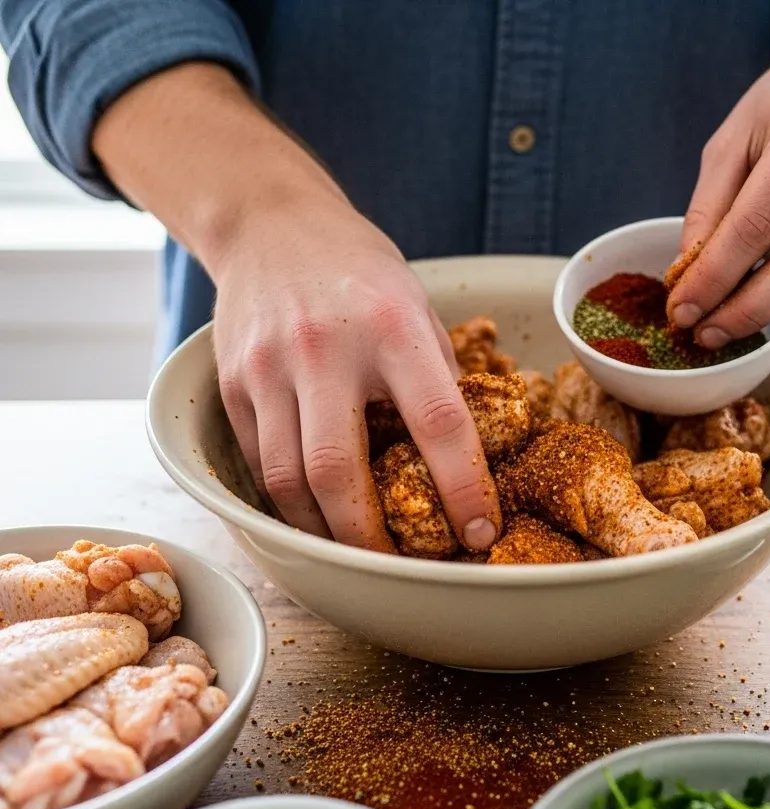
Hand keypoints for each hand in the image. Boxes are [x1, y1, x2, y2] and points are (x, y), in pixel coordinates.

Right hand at [212, 196, 499, 551]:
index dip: (463, 489)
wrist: (270, 224)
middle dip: (370, 538)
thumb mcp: (418, 307)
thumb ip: (437, 379)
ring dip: (323, 531)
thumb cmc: (360, 272)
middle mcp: (324, 349)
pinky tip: (316, 512)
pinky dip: (290, 501)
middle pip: (337, 472)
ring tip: (354, 549)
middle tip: (397, 563)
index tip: (479, 532)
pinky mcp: (231, 384)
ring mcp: (267, 368)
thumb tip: (462, 460)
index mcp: (392, 327)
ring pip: (286, 481)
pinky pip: (259, 462)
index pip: (438, 425)